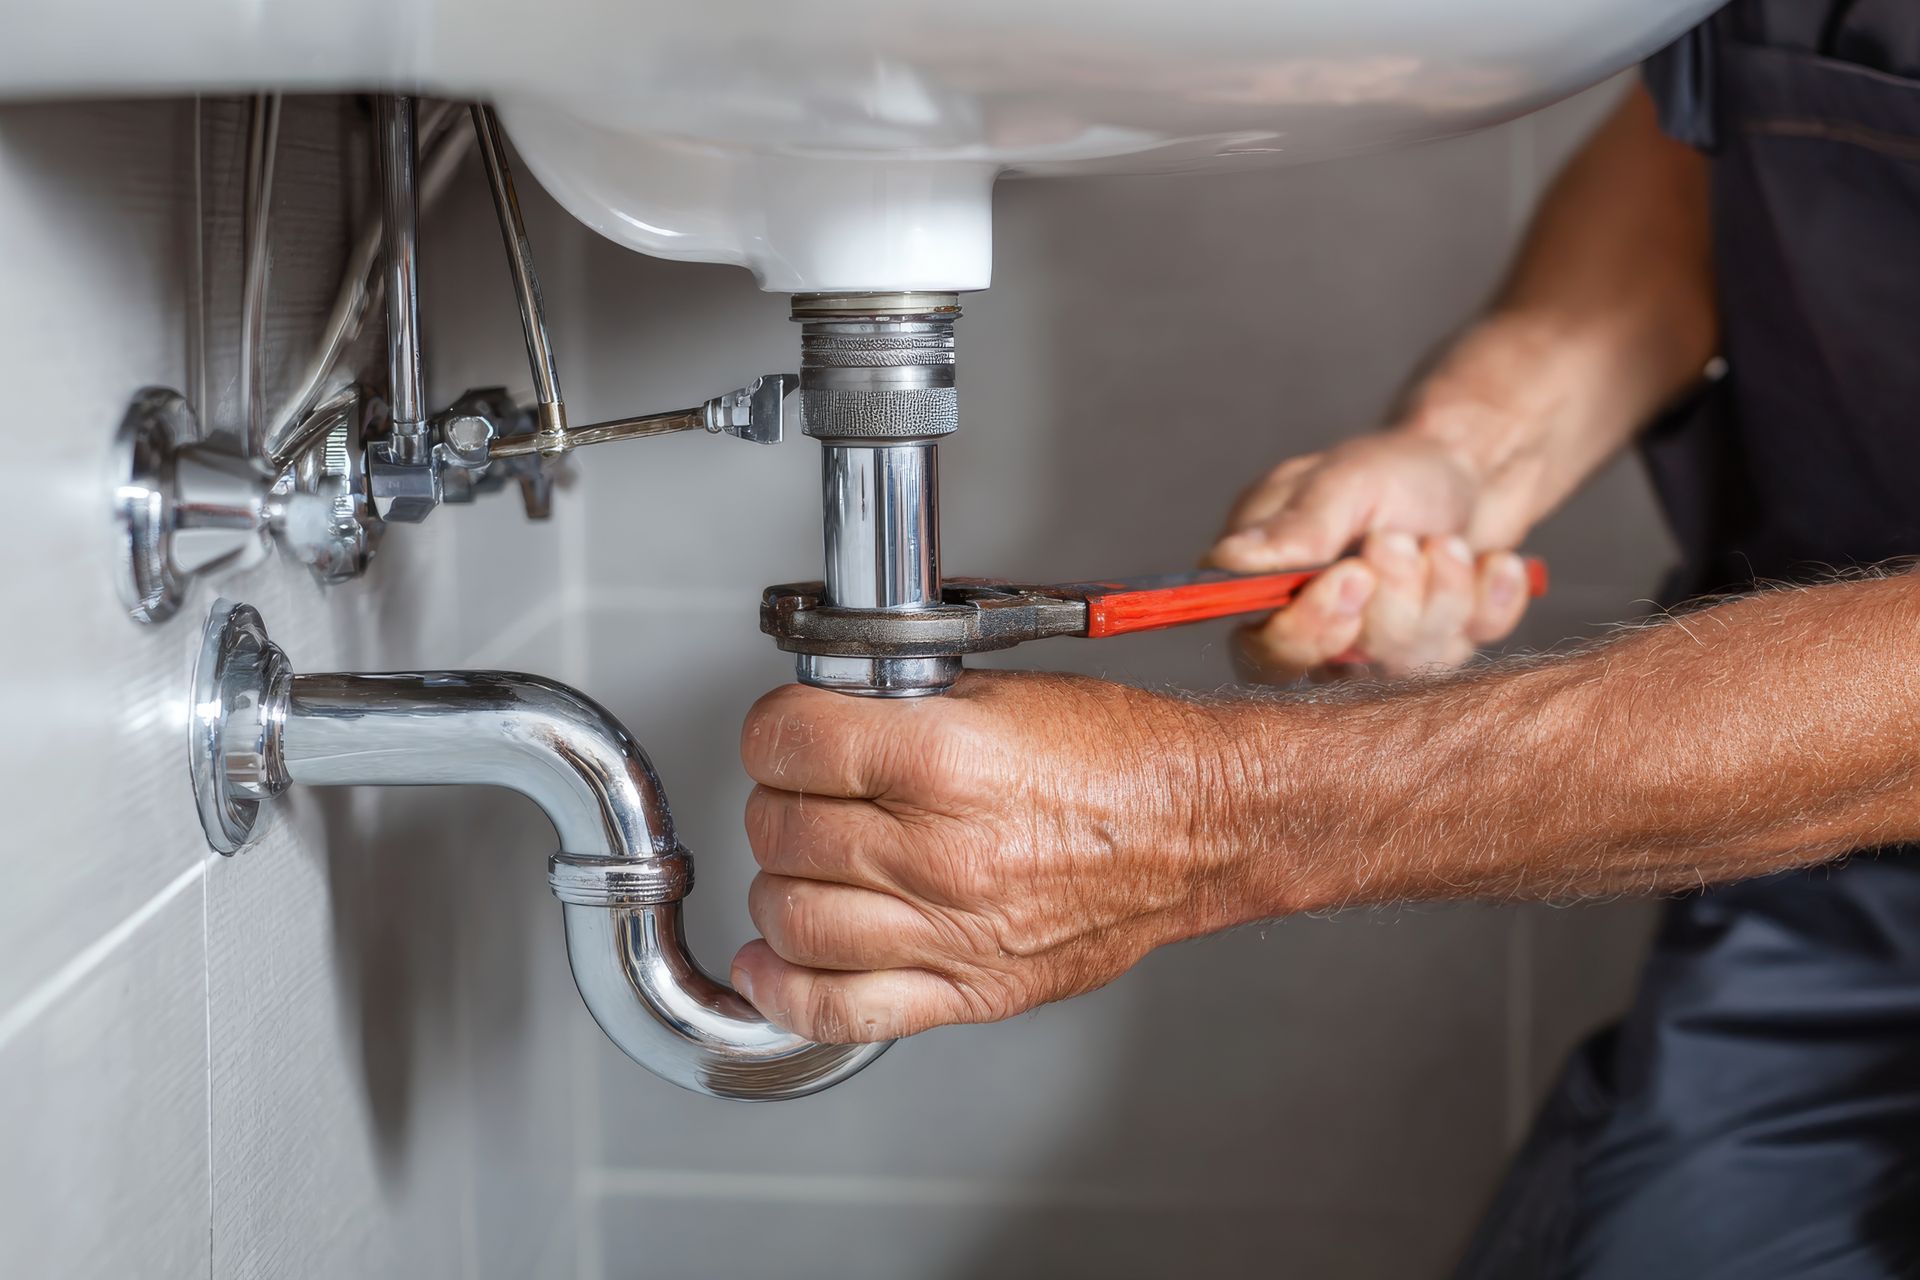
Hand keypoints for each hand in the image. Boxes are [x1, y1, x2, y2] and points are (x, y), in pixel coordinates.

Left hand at [728, 673, 1245, 1042]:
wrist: (1201, 827)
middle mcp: (941, 850)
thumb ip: (898, 712)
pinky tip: (774, 960)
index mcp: (947, 758)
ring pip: (792, 918)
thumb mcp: (999, 694)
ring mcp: (951, 929)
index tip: (783, 737)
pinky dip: (785, 988)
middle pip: (782, 830)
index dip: (773, 732)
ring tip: (808, 863)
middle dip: (780, 801)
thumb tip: (821, 729)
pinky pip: (839, 1007)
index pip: (789, 744)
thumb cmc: (1118, 756)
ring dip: (781, 884)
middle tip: (806, 793)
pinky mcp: (969, 990)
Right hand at [1207, 430, 1533, 680]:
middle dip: (1389, 607)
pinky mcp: (1432, 655)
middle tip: (1402, 542)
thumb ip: (1296, 527)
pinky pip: (1465, 652)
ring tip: (1447, 540)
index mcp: (1267, 588)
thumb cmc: (1394, 468)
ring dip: (1441, 591)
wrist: (1473, 470)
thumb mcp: (1345, 480)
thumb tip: (1230, 560)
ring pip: (1404, 663)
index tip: (1353, 577)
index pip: (1261, 649)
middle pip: (1335, 667)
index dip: (1307, 629)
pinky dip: (1487, 598)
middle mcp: (1316, 629)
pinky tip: (1490, 562)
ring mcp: (1375, 650)